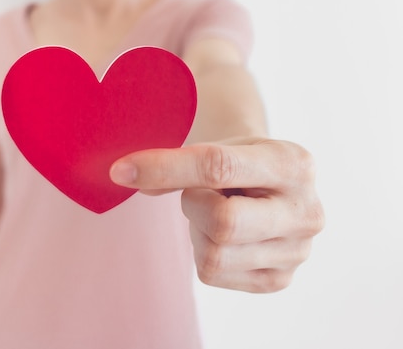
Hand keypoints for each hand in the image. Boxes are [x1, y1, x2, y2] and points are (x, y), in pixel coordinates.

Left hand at [110, 138, 324, 292]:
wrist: (272, 183)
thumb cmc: (239, 160)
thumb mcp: (214, 146)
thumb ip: (175, 163)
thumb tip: (126, 176)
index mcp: (292, 163)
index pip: (218, 166)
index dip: (163, 168)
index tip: (121, 170)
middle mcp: (306, 211)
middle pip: (222, 223)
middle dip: (193, 206)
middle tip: (199, 192)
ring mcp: (297, 251)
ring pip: (214, 255)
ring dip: (198, 231)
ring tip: (216, 211)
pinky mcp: (278, 280)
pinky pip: (213, 274)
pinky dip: (203, 251)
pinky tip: (223, 235)